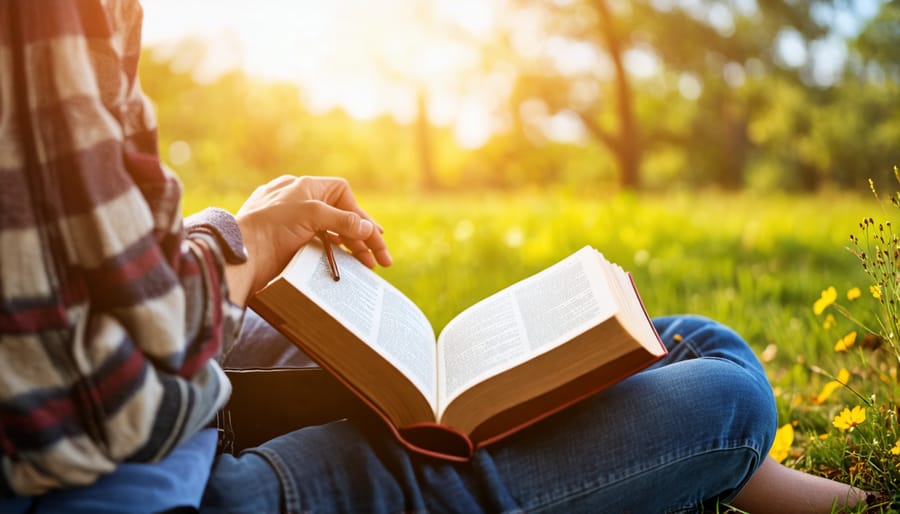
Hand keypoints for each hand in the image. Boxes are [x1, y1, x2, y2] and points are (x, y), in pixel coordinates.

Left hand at [228, 175, 391, 302]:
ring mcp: (295, 227)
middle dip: (363, 235)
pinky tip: (348, 266)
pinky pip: (321, 248)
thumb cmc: (271, 225)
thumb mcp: (311, 213)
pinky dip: (336, 255)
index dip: (358, 211)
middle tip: (382, 257)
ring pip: (333, 234)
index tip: (369, 232)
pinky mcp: (290, 247)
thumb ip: (342, 219)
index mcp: (304, 187)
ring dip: (353, 248)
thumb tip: (366, 228)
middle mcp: (301, 204)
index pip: (341, 192)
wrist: (241, 254)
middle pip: (341, 215)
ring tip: (369, 266)